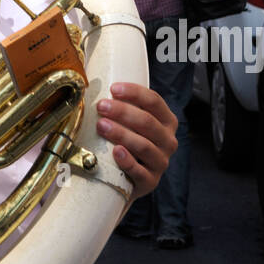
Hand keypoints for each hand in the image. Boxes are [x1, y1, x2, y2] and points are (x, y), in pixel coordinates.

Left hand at [95, 82, 177, 200]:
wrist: (127, 179)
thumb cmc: (127, 142)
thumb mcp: (131, 123)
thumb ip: (123, 106)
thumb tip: (95, 81)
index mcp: (166, 121)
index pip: (154, 101)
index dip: (134, 93)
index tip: (113, 89)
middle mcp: (168, 140)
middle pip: (147, 122)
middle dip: (122, 112)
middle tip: (101, 106)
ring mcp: (161, 162)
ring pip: (143, 145)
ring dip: (121, 134)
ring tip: (101, 126)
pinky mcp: (151, 182)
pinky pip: (140, 172)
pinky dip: (128, 161)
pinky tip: (116, 152)